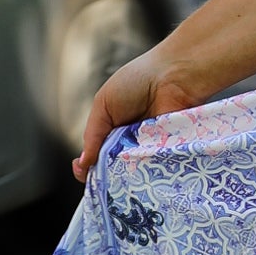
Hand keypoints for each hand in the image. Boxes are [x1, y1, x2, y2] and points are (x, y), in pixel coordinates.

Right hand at [73, 47, 210, 180]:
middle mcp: (130, 141)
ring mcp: (149, 148)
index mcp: (112, 129)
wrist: (173, 74)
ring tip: (120, 175)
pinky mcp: (169, 151)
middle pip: (114, 168)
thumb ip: (93, 134)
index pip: (96, 156)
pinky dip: (147, 171)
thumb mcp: (104, 104)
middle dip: (106, 176)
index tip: (82, 171)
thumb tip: (83, 163)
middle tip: (101, 181)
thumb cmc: (137, 80)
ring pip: (134, 172)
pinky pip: (155, 168)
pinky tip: (140, 172)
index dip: (87, 167)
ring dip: (126, 176)